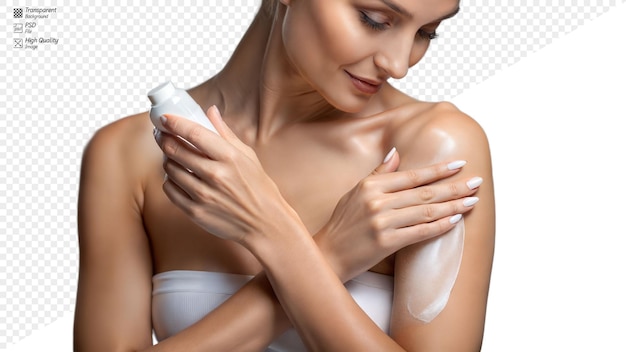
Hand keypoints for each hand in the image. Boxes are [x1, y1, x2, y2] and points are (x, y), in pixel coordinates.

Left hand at [154, 106, 298, 243]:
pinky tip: (176, 177)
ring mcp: (203, 195)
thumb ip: (225, 133)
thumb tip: (210, 111)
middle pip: (175, 150)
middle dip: (164, 138)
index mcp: (229, 157)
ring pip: (170, 169)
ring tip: (171, 156)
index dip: (175, 123)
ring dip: (167, 159)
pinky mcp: (195, 212)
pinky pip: (170, 190)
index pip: (194, 133)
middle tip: (162, 134)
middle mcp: (215, 174)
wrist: (265, 223)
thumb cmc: (258, 188)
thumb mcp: (248, 156)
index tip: (165, 118)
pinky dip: (170, 180)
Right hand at [316, 149, 480, 280]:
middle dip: (454, 186)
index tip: (459, 164)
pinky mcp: (386, 242)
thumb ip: (378, 174)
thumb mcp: (355, 193)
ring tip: (472, 201)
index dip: (438, 170)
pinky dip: (440, 226)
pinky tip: (455, 220)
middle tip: (476, 182)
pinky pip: (420, 232)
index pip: (412, 175)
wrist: (328, 254)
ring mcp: (382, 222)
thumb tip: (395, 152)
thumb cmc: (342, 224)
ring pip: (426, 211)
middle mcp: (377, 201)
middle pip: (424, 193)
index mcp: (370, 186)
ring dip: (453, 206)